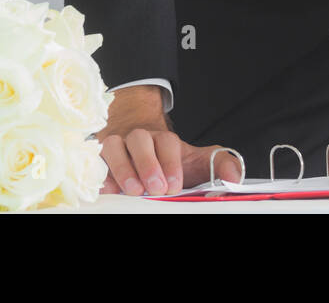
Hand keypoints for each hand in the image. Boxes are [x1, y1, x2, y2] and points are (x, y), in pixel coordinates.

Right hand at [96, 84, 241, 194]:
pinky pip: (94, 160)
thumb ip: (220, 165)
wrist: (140, 149)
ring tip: (132, 191)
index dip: (171, 163)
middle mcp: (138, 137)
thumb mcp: (198, 161)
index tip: (174, 185)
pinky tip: (108, 190)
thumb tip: (235, 178)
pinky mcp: (98, 157)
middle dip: (147, 164)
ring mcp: (116, 145)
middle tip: (155, 188)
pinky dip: (100, 174)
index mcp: (163, 138)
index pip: (168, 142)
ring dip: (122, 168)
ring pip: (113, 145)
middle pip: (140, 140)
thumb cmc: (170, 161)